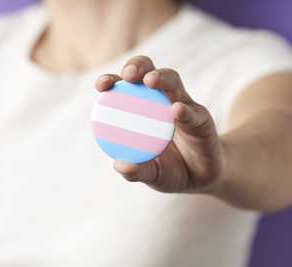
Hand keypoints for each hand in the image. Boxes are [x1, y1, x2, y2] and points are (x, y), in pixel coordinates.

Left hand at [95, 55, 228, 193]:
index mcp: (143, 111)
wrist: (201, 179)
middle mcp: (162, 103)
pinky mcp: (203, 121)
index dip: (112, 81)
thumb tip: (119, 166)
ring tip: (150, 81)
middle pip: (150, 72)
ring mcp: (184, 108)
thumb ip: (137, 171)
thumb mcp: (151, 174)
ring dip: (162, 78)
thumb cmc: (170, 169)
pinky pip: (194, 113)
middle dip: (138, 66)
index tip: (101, 85)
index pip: (126, 89)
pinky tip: (176, 110)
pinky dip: (185, 110)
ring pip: (174, 83)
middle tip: (128, 74)